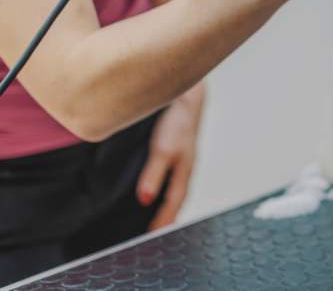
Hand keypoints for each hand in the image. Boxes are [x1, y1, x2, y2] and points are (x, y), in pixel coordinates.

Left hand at [135, 84, 203, 230]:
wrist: (186, 95)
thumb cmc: (177, 121)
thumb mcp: (163, 149)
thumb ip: (154, 174)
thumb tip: (145, 200)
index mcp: (184, 172)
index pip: (173, 205)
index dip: (163, 222)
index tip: (151, 238)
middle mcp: (184, 168)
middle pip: (175, 199)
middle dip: (166, 217)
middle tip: (151, 234)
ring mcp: (181, 158)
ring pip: (173, 187)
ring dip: (165, 202)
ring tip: (151, 216)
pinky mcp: (175, 148)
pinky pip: (168, 174)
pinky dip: (161, 186)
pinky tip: (151, 184)